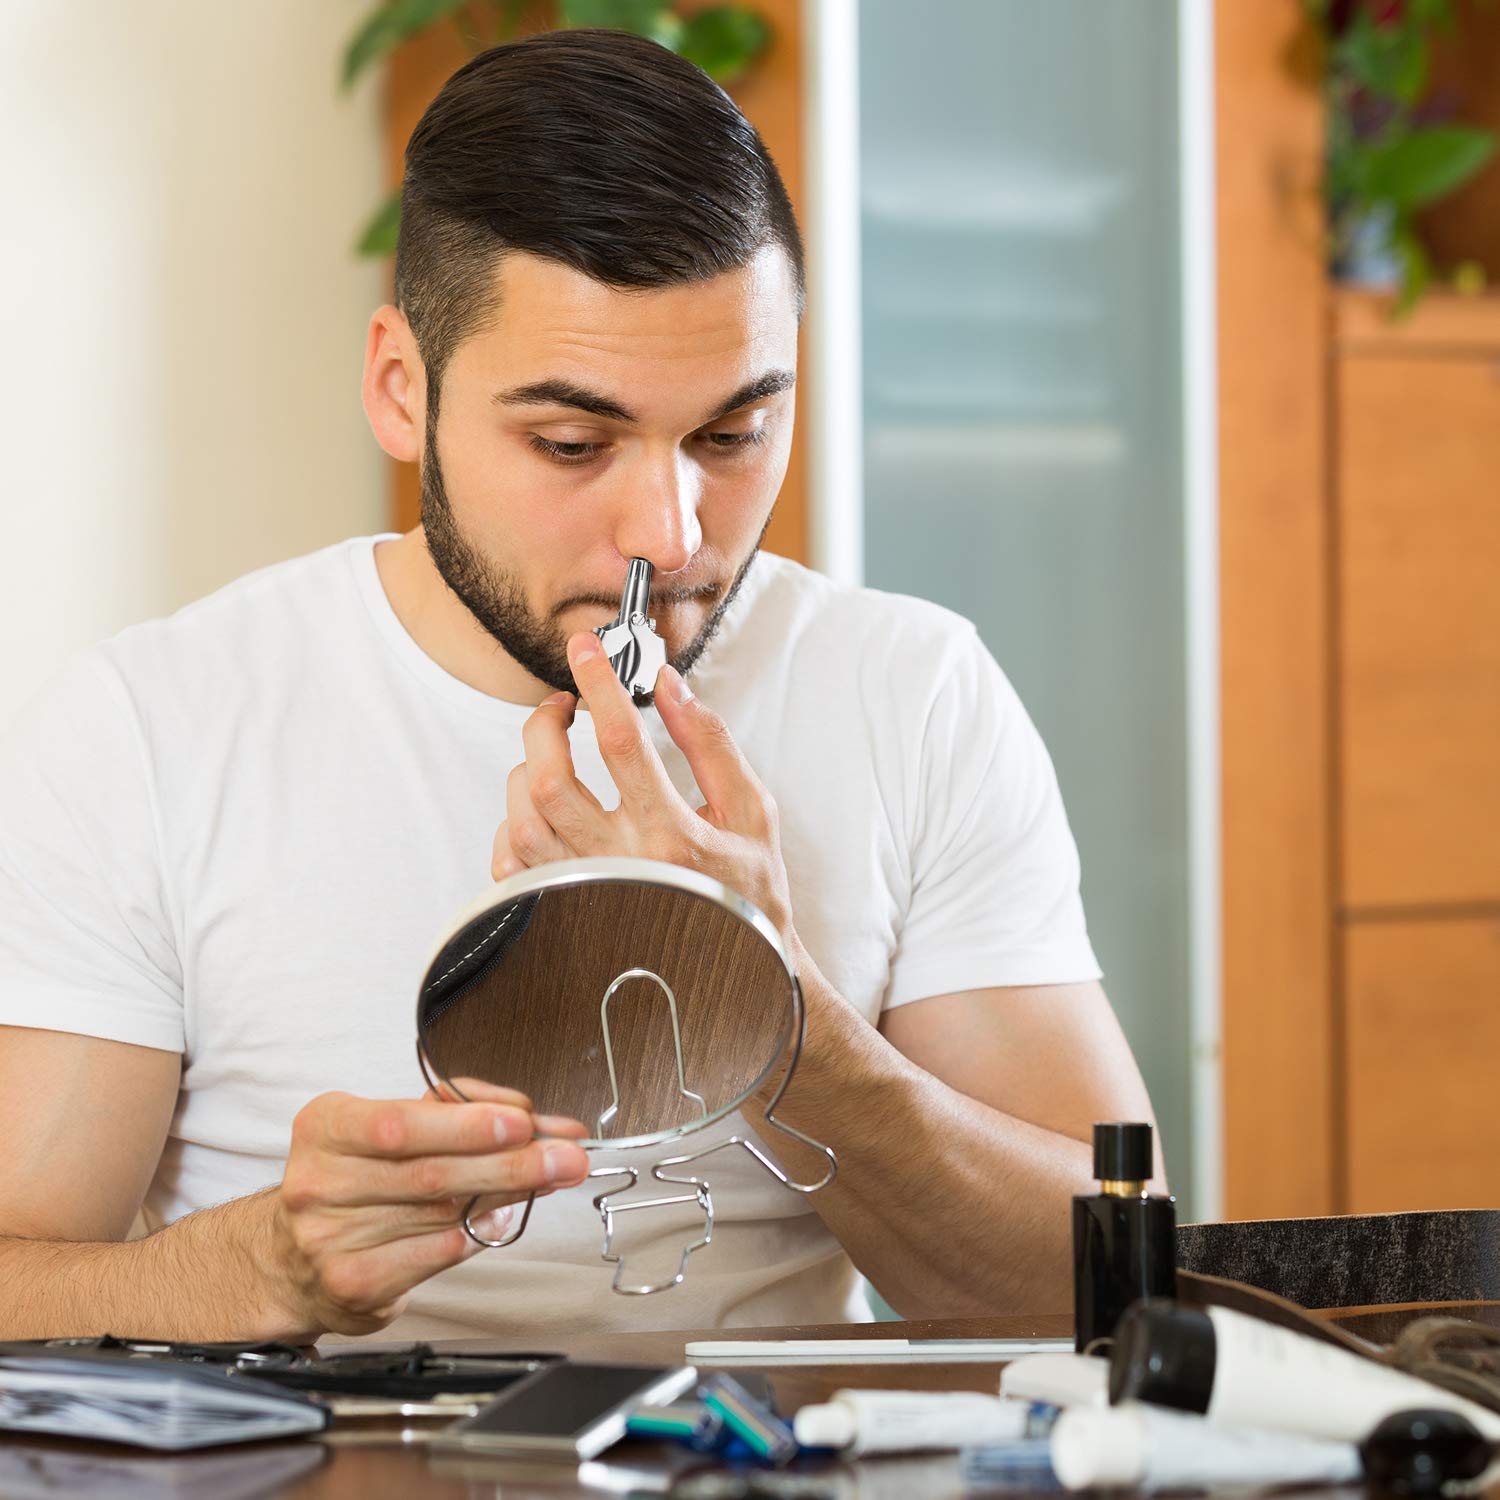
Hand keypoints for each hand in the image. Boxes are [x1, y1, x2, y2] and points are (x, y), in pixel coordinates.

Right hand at [269, 1078, 587, 1337]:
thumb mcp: (390, 1125)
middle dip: (512, 1162)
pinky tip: (500, 1218)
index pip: (399, 1124)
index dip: (465, 1125)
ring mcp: (332, 1239)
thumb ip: (456, 1112)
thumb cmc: (358, 1176)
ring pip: (443, 1213)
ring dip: (508, 1194)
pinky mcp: (354, 1284)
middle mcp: (319, 1183)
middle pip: (431, 1172)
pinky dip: (478, 1234)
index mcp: (326, 1127)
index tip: (522, 1122)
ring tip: (549, 1177)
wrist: (292, 1256)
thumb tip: (535, 1120)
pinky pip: (438, 1253)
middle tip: (566, 1155)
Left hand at [492, 632, 798, 951]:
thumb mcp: (751, 811)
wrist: (738, 977)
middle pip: (548, 779)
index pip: (621, 742)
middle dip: (544, 724)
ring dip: (526, 771)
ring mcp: (583, 896)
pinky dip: (514, 825)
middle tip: (562, 705)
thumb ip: (710, 742)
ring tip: (551, 757)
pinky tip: (541, 812)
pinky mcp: (558, 917)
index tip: (585, 648)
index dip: (598, 684)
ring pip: (522, 818)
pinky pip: (509, 863)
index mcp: (672, 837)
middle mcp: (620, 868)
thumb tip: (668, 686)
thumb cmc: (748, 894)